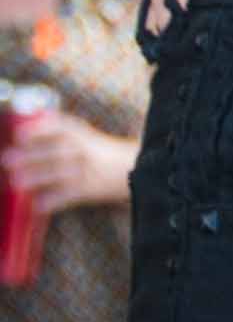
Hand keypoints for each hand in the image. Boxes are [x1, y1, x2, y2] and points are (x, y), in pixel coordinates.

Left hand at [2, 108, 134, 219]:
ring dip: (37, 177)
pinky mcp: (89, 190)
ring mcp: (87, 170)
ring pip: (60, 173)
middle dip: (31, 156)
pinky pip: (68, 196)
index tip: (19, 135)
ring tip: (17, 181)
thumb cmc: (100, 152)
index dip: (39, 130)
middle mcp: (84, 150)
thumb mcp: (84, 135)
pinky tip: (38, 205)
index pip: (60, 127)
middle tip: (7, 159)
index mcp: (81, 134)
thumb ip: (61, 129)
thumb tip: (34, 117)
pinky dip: (52, 201)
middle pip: (56, 151)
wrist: (131, 168)